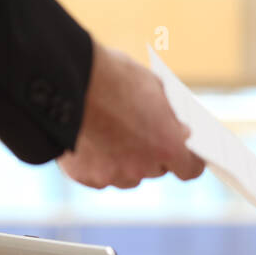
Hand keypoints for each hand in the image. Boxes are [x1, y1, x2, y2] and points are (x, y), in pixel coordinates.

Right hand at [57, 41, 205, 188]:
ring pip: (127, 176)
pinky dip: (96, 163)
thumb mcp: (153, 88)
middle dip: (152, 154)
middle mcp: (143, 167)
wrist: (65, 80)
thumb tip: (178, 129)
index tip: (184, 152)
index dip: (187, 160)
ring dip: (124, 161)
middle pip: (156, 170)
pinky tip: (90, 140)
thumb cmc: (113, 77)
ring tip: (111, 134)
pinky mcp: (85, 176)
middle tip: (140, 132)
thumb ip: (168, 116)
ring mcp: (113, 175)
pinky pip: (99, 175)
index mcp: (167, 146)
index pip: (190, 169)